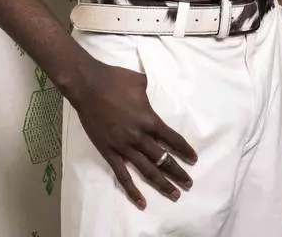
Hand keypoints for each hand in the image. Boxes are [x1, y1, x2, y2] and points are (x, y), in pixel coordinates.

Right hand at [65, 55, 195, 209]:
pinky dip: (132, 190)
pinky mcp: (109, 152)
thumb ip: (150, 92)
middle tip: (188, 183)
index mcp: (149, 120)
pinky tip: (141, 201)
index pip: (173, 139)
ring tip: (174, 194)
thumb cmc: (115, 80)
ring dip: (162, 183)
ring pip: (147, 170)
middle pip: (163, 158)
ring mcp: (124, 146)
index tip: (193, 160)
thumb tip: (153, 92)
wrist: (88, 85)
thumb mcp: (140, 82)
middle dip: (178, 172)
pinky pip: (122, 175)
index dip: (185, 150)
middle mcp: (140, 136)